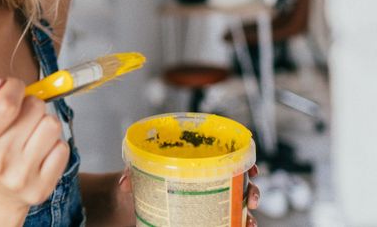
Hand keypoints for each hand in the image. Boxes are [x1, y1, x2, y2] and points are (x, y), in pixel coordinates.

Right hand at [0, 77, 69, 209]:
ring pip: (52, 125)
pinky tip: (41, 152)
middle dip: (32, 105)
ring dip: (45, 123)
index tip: (15, 89)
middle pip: (35, 108)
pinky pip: (62, 148)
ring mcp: (21, 177)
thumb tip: (0, 83)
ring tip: (33, 133)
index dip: (15, 87)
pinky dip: (54, 145)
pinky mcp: (43, 187)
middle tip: (23, 117)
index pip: (5, 104)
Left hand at [116, 164, 261, 225]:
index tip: (251, 168)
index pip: (220, 155)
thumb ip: (126, 180)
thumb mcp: (128, 182)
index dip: (241, 159)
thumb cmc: (130, 187)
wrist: (124, 207)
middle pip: (235, 180)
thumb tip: (125, 181)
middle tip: (252, 199)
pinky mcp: (200, 217)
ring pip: (234, 203)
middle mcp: (200, 179)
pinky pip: (223, 221)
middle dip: (251, 189)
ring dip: (247, 212)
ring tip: (249, 222)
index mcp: (187, 162)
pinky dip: (235, 224)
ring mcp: (202, 199)